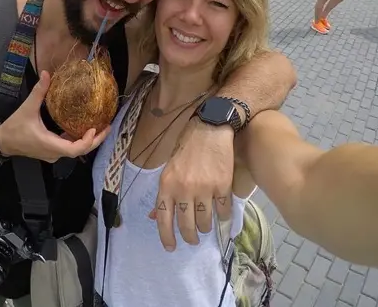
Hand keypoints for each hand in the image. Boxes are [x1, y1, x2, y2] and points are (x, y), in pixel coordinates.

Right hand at [0, 71, 108, 162]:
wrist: (2, 142)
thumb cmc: (15, 127)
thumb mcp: (27, 108)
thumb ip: (38, 92)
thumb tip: (46, 74)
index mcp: (50, 145)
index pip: (75, 149)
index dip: (87, 141)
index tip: (94, 128)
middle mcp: (54, 153)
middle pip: (80, 151)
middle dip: (95, 140)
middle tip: (107, 127)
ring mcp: (53, 154)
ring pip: (75, 151)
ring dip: (88, 140)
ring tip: (100, 127)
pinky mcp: (50, 151)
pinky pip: (68, 147)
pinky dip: (78, 140)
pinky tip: (84, 128)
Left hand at [148, 122, 235, 250]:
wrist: (209, 130)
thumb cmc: (186, 149)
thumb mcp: (168, 170)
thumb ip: (164, 194)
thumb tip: (154, 217)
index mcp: (166, 185)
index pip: (163, 218)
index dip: (166, 237)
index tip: (170, 248)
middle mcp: (183, 189)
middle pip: (186, 225)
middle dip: (190, 237)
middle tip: (192, 240)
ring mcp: (204, 189)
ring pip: (205, 221)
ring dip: (205, 228)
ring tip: (205, 225)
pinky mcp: (222, 186)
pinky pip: (223, 211)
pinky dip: (223, 218)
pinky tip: (221, 217)